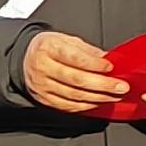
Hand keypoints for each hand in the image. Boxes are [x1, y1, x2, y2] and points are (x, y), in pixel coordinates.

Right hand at [21, 32, 135, 114]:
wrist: (25, 60)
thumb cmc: (48, 48)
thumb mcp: (65, 39)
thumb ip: (86, 49)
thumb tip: (106, 59)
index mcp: (48, 48)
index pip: (74, 58)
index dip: (94, 64)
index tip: (111, 67)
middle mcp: (43, 67)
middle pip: (76, 79)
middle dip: (102, 84)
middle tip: (120, 86)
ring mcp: (42, 85)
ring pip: (74, 95)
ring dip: (98, 97)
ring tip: (114, 96)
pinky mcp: (43, 99)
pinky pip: (67, 106)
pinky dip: (85, 106)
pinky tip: (97, 102)